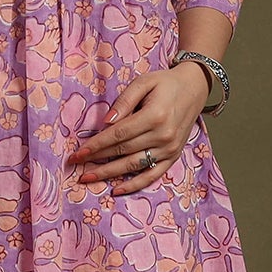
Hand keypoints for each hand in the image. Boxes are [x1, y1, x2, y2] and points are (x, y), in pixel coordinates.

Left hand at [66, 63, 210, 196]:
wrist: (195, 88)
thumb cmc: (166, 83)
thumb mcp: (144, 82)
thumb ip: (124, 100)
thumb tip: (106, 122)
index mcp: (155, 116)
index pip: (118, 134)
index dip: (96, 144)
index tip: (78, 152)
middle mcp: (163, 136)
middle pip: (123, 151)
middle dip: (97, 159)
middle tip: (76, 165)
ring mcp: (169, 149)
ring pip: (133, 166)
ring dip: (109, 174)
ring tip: (89, 177)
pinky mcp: (173, 156)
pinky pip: (152, 175)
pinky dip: (134, 185)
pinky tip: (116, 190)